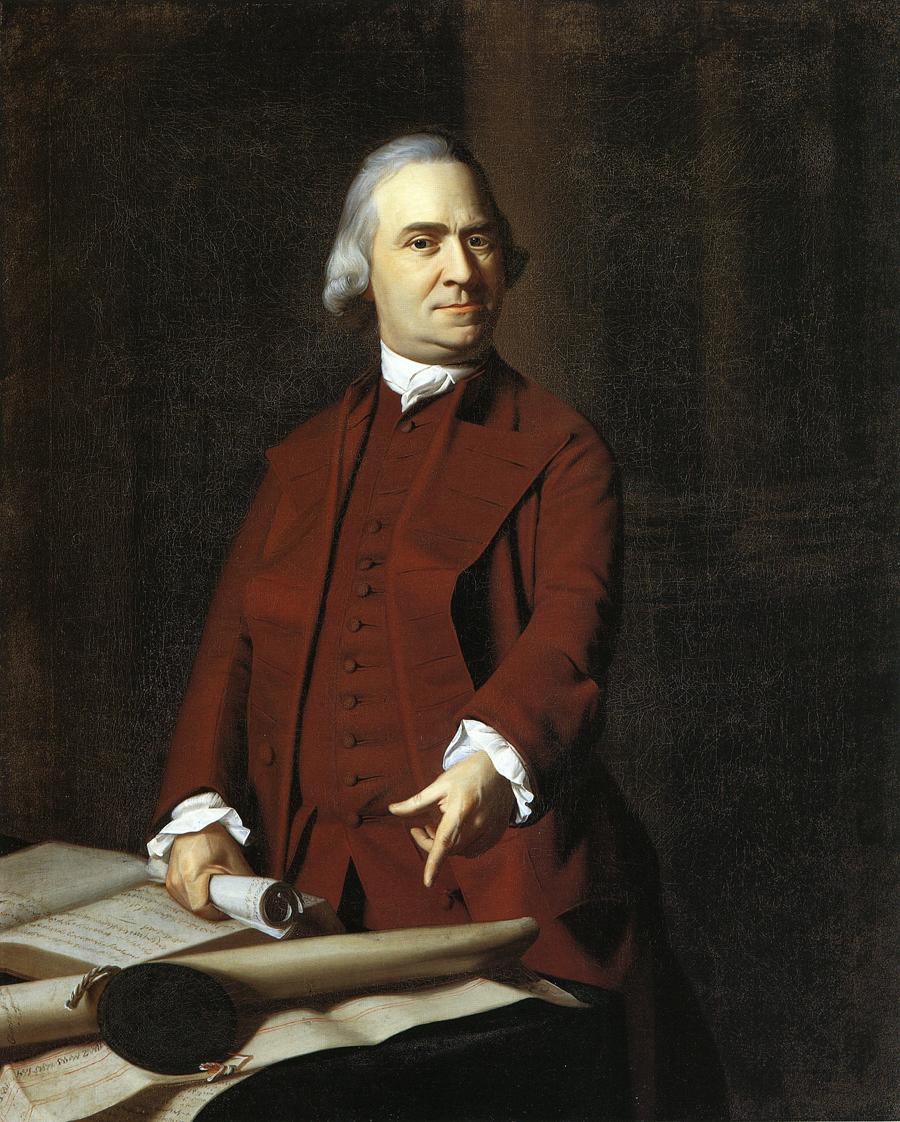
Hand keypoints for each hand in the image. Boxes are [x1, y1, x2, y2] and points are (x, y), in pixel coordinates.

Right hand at [165, 822, 253, 919]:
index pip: (201, 908)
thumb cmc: (213, 836)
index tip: (228, 910)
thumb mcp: (232, 859)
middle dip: (210, 910)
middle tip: (224, 906)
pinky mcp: (169, 876)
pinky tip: (203, 893)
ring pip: (185, 903)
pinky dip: (192, 897)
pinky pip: (180, 895)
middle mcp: (176, 879)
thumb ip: (242, 880)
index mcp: (191, 876)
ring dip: (200, 904)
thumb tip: (250, 897)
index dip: (216, 914)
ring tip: (215, 899)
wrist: (196, 820)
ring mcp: (170, 878)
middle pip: (193, 907)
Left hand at [388, 751, 513, 887]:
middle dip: (430, 844)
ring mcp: (489, 831)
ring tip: (438, 826)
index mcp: (460, 810)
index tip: (427, 882)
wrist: (502, 768)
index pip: (444, 842)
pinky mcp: (497, 834)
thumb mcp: (440, 783)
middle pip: (450, 848)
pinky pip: (475, 849)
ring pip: (462, 851)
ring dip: (446, 846)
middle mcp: (477, 824)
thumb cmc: (468, 773)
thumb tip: (392, 810)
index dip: (434, 864)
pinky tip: (457, 831)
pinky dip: (461, 846)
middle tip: (421, 827)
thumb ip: (416, 802)